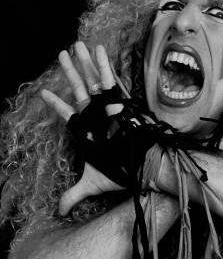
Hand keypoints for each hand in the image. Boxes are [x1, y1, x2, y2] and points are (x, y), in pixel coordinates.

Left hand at [41, 41, 124, 214]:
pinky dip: (104, 66)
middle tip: (62, 54)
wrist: (143, 166)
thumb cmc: (120, 172)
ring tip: (75, 46)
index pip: (68, 114)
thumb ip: (73, 194)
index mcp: (88, 131)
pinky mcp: (122, 103)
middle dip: (70, 73)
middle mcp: (97, 116)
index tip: (43, 94)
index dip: (55, 105)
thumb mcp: (92, 183)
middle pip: (79, 90)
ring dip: (84, 63)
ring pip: (92, 81)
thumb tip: (58, 212)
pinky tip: (99, 50)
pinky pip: (111, 80)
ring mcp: (108, 107)